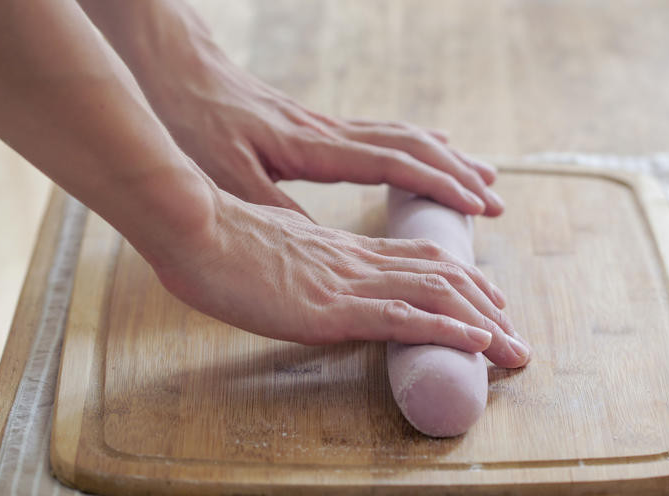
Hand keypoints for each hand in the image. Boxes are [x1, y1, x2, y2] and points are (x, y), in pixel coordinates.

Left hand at [133, 38, 503, 216]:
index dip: (440, 185)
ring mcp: (326, 128)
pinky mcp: (315, 129)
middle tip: (496, 201)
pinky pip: (381, 134)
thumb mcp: (229, 179)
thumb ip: (277, 215)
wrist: (172, 71)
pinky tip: (427, 151)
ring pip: (401, 136)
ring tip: (479, 177)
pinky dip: (415, 146)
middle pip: (412, 146)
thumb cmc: (196, 123)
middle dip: (458, 173)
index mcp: (316, 149)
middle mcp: (331, 134)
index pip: (395, 163)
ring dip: (444, 158)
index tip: (478, 205)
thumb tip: (326, 252)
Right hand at [153, 187, 530, 367]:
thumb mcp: (269, 249)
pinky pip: (404, 318)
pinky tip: (479, 344)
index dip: (461, 281)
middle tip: (518, 337)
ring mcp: (349, 283)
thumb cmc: (216, 243)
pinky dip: (448, 331)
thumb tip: (306, 276)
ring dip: (484, 326)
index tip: (489, 302)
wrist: (192, 229)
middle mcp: (358, 263)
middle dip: (488, 309)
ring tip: (516, 350)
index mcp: (344, 251)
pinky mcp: (333, 308)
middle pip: (442, 278)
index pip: (419, 261)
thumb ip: (298, 261)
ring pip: (436, 297)